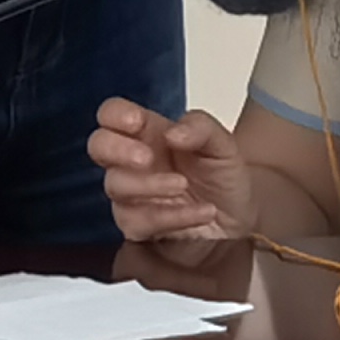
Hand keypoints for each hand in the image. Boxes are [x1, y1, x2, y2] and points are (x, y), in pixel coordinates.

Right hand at [91, 100, 253, 248]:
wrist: (241, 214)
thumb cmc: (223, 174)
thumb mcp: (223, 143)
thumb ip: (200, 128)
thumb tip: (173, 133)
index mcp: (149, 132)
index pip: (112, 114)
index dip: (115, 115)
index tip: (137, 122)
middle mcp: (135, 161)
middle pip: (98, 146)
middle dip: (117, 149)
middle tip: (146, 158)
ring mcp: (133, 194)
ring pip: (116, 186)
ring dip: (149, 185)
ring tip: (183, 185)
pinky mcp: (140, 225)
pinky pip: (139, 222)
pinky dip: (173, 217)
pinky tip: (203, 212)